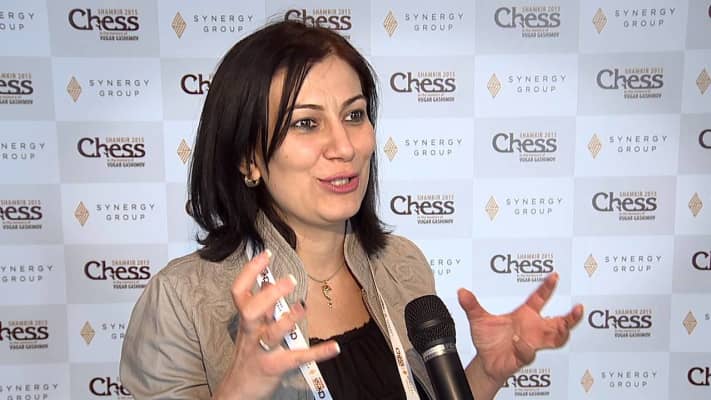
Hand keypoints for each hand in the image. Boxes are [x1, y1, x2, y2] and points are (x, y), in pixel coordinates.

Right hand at [214, 250, 339, 399]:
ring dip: (288, 319)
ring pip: (271, 334)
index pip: (240, 292)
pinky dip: (317, 352)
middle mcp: (251, 333)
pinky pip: (297, 358)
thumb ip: (261, 307)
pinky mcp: (275, 367)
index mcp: (246, 320)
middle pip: (251, 311)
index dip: (250, 272)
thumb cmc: (249, 353)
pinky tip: (334, 347)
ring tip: (303, 306)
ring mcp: (261, 351)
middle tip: (290, 280)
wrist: (239, 391)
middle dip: (269, 295)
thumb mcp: (251, 328)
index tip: (266, 254)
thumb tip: (270, 282)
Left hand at [457, 273, 582, 385]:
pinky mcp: (525, 356)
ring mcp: (531, 343)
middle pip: (560, 322)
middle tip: (578, 309)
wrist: (485, 362)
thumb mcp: (478, 319)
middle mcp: (532, 328)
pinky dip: (525, 347)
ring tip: (563, 326)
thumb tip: (461, 292)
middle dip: (571, 316)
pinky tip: (518, 342)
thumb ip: (471, 305)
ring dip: (561, 333)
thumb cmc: (488, 340)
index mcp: (524, 315)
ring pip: (556, 340)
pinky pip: (530, 352)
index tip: (554, 276)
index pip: (540, 298)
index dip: (548, 287)